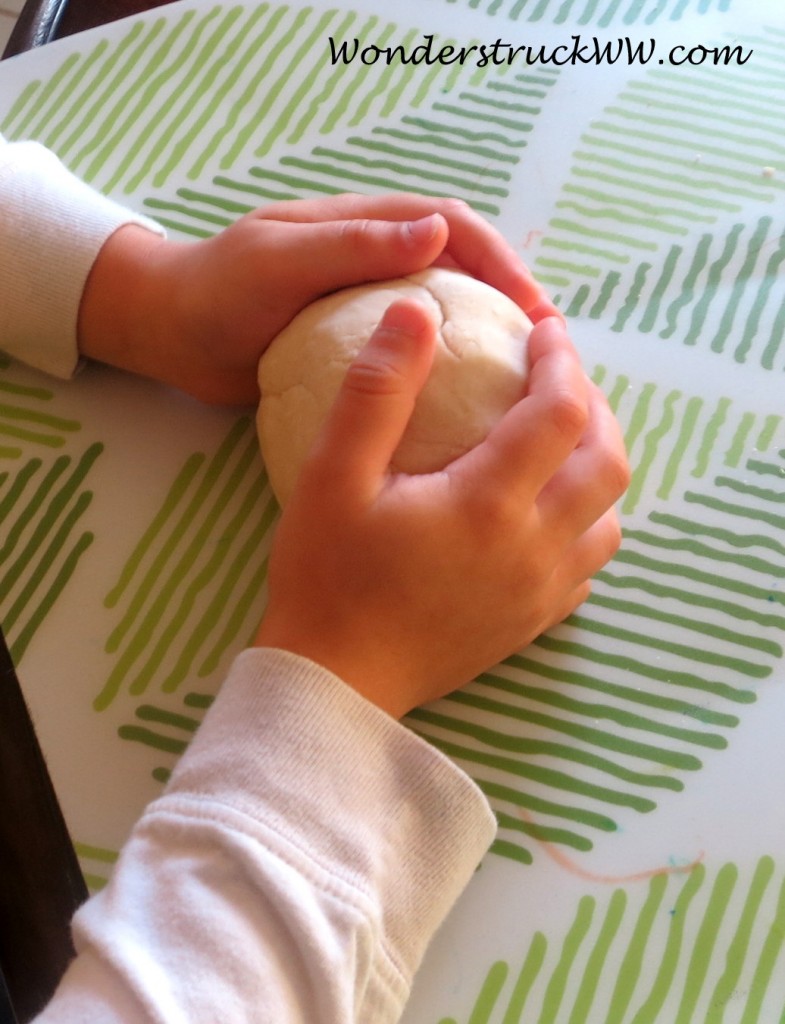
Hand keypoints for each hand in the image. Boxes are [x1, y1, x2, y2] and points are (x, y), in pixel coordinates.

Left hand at [78, 193, 558, 404]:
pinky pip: (415, 361)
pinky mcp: (358, 351)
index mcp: (368, 226)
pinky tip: (466, 418)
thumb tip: (440, 234)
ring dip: (488, 346)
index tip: (538, 317)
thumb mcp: (277, 260)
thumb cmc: (216, 290)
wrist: (169, 333)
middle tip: (549, 364)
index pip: (456, 230)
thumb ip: (351, 246)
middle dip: (512, 308)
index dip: (505, 265)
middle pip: (467, 274)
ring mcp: (371, 308)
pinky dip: (447, 381)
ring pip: (448, 320)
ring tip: (522, 394)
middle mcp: (380, 261)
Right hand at [255, 302, 628, 717]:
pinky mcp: (533, 623)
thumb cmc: (326, 578)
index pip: (561, 410)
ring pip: (610, 517)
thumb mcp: (332, 477)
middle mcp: (534, 547)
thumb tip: (414, 311)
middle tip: (559, 377)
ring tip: (562, 441)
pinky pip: (588, 566)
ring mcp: (541, 592)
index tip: (544, 329)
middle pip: (607, 461)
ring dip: (598, 467)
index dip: (562, 358)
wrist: (335, 683)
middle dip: (596, 406)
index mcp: (489, 503)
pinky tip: (549, 513)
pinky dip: (587, 524)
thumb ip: (376, 391)